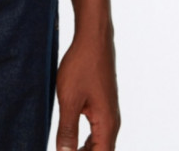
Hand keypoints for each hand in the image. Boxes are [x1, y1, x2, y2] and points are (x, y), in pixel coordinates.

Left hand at [56, 29, 119, 149]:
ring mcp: (108, 112)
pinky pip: (97, 130)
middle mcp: (112, 121)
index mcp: (107, 124)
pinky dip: (86, 140)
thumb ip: (67, 130)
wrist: (93, 39)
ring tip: (67, 150)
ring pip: (99, 142)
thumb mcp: (69, 100)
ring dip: (85, 150)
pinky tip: (73, 138)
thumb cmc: (82, 66)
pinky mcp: (102, 104)